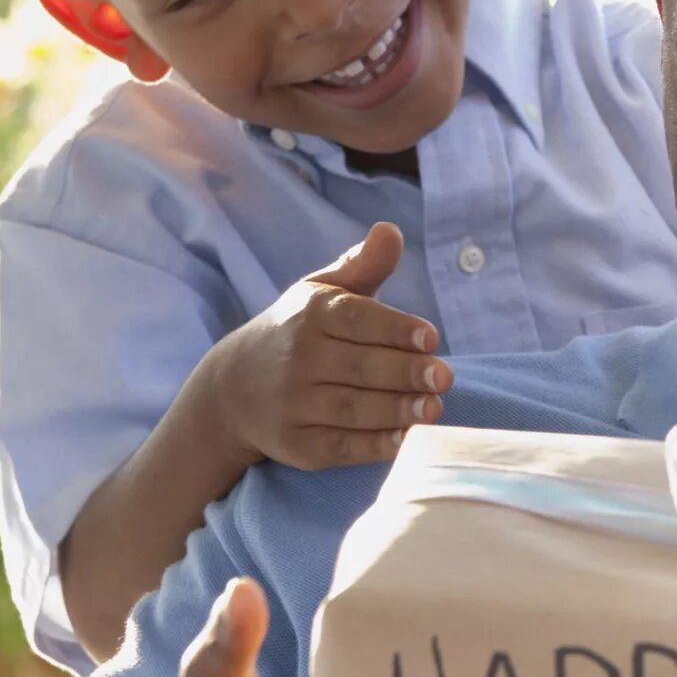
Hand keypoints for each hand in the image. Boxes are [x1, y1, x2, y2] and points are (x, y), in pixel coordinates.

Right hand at [220, 224, 447, 469]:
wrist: (232, 388)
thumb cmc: (297, 332)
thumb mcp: (321, 292)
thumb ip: (362, 266)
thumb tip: (391, 230)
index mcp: (311, 315)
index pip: (356, 320)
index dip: (395, 329)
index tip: (431, 337)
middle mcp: (299, 359)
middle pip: (359, 367)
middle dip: (404, 373)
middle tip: (444, 377)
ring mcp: (294, 404)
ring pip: (352, 409)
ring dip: (396, 410)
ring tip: (434, 408)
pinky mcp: (296, 444)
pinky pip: (340, 446)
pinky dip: (373, 446)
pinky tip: (406, 439)